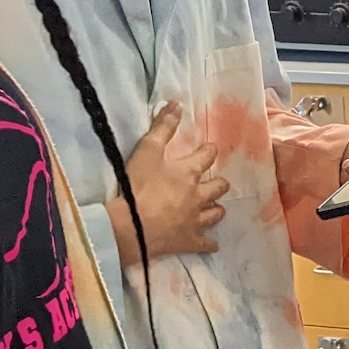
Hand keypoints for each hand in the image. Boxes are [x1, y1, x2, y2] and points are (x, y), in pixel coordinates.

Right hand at [109, 103, 227, 264]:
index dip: (209, 151)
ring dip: (216, 209)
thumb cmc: (137, 186)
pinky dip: (210, 244)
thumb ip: (163, 127)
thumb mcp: (147, 150)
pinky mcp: (188, 241)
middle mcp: (198, 196)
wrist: (130, 226)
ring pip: (216, 214)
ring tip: (215, 208)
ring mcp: (195, 220)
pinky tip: (214, 244)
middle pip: (218, 187)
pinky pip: (206, 244)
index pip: (206, 156)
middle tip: (214, 182)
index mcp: (189, 173)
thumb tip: (177, 104)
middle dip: (218, 183)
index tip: (209, 149)